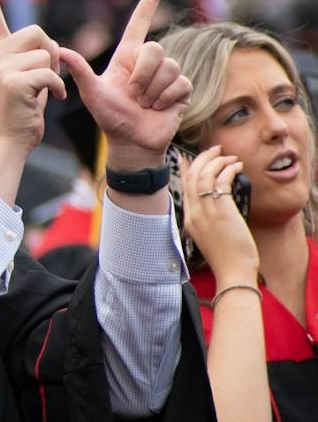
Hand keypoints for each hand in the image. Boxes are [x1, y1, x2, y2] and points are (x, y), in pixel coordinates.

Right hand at [0, 0, 66, 157]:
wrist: (8, 143)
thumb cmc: (21, 114)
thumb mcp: (25, 81)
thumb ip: (33, 60)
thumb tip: (51, 47)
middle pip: (39, 33)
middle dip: (51, 53)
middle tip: (46, 77)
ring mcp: (1, 68)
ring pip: (48, 54)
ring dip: (55, 74)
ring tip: (45, 93)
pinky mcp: (13, 82)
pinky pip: (50, 74)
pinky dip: (58, 89)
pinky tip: (52, 101)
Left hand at [60, 0, 191, 168]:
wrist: (130, 141)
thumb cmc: (109, 116)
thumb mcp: (92, 93)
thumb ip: (79, 71)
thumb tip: (59, 50)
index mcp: (127, 56)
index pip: (139, 22)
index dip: (149, 1)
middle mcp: (149, 61)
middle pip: (155, 49)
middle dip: (142, 73)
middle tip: (133, 93)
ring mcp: (167, 75)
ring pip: (169, 67)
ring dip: (152, 90)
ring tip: (143, 103)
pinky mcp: (182, 89)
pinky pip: (180, 84)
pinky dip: (165, 98)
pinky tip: (158, 108)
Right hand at [180, 145, 258, 284]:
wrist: (233, 272)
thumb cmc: (227, 258)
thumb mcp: (209, 237)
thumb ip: (207, 219)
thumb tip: (215, 204)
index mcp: (189, 219)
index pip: (184, 186)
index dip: (186, 168)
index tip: (189, 157)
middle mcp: (195, 213)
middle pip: (192, 176)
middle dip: (203, 158)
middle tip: (214, 150)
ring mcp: (207, 211)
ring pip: (205, 175)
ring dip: (217, 161)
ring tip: (228, 156)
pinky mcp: (222, 210)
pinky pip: (221, 181)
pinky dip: (228, 169)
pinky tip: (236, 167)